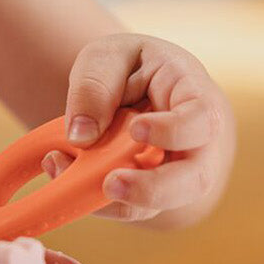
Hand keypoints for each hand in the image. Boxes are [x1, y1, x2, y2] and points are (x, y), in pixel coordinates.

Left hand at [43, 33, 234, 226]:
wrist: (134, 87)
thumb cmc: (129, 67)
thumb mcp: (107, 56)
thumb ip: (94, 86)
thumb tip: (81, 136)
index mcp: (195, 95)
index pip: (201, 119)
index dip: (174, 130)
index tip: (137, 129)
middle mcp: (198, 143)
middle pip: (195, 179)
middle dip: (153, 189)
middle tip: (111, 184)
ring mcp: (178, 173)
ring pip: (160, 204)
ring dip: (112, 198)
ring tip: (64, 173)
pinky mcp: (152, 192)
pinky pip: (129, 207)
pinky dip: (94, 198)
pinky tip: (62, 169)